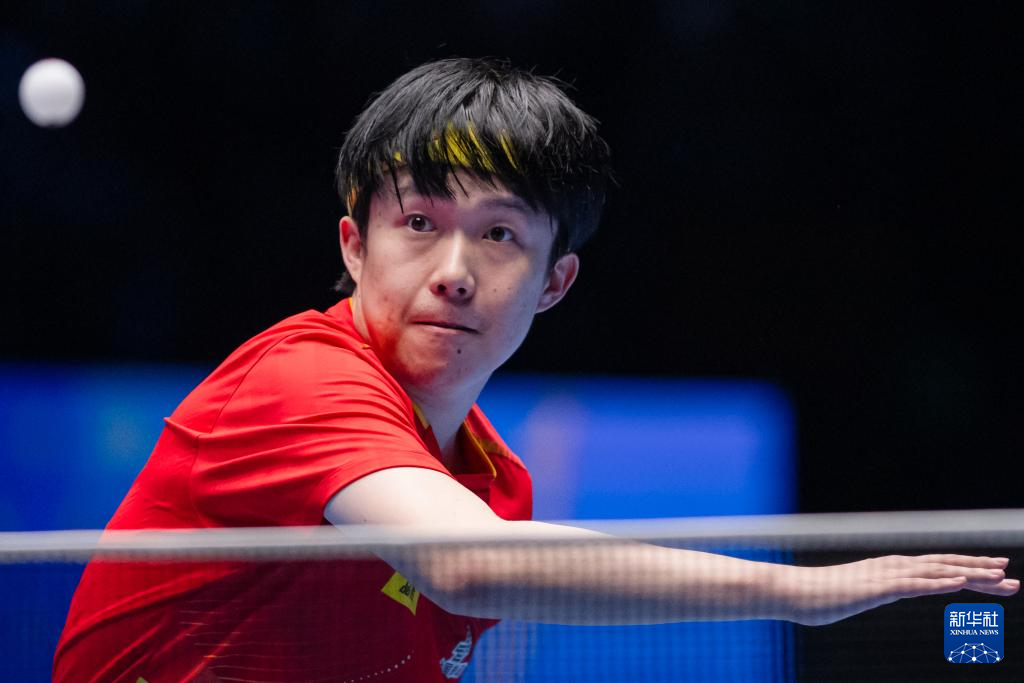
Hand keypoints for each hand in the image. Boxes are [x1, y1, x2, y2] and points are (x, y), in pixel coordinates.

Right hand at [779, 554, 1018, 625]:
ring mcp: (886, 576)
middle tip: (1013, 577)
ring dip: (970, 575)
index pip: (938, 567)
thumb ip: (873, 592)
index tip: (998, 572)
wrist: (793, 591)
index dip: (969, 568)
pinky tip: (959, 583)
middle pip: (945, 567)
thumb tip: (878, 593)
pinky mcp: (877, 589)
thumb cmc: (820, 595)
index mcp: (891, 569)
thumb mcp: (857, 595)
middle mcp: (894, 567)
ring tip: (1000, 578)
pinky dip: (939, 582)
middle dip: (981, 571)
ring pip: (937, 573)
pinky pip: (914, 586)